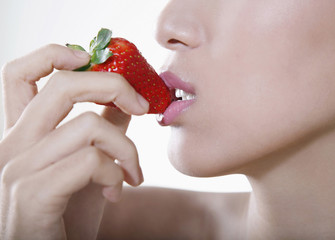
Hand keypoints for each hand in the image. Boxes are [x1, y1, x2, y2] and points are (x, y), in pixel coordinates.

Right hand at [0, 44, 148, 239]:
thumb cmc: (69, 213)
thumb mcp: (90, 164)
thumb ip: (104, 128)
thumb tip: (127, 99)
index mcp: (23, 133)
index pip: (20, 74)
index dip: (55, 54)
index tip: (92, 59)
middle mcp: (13, 144)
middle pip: (62, 85)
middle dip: (114, 85)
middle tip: (142, 105)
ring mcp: (19, 168)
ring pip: (89, 126)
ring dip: (127, 149)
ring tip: (133, 173)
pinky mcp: (33, 194)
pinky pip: (89, 162)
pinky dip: (115, 174)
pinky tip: (117, 193)